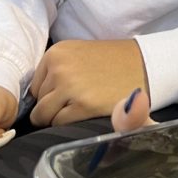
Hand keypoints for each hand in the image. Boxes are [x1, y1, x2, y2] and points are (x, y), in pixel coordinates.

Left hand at [29, 39, 148, 126]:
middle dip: (53, 106)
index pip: (35, 86)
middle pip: (38, 102)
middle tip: (77, 100)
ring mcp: (70, 87)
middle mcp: (59, 68)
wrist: (144, 64)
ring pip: (44, 116)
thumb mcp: (78, 56)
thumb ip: (56, 71)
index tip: (68, 93)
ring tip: (81, 107)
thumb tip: (33, 100)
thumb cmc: (111, 63)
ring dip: (59, 117)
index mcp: (56, 53)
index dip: (50, 94)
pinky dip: (70, 124)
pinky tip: (87, 112)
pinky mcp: (83, 105)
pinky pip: (59, 124)